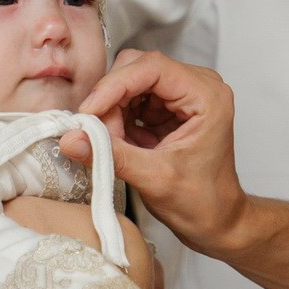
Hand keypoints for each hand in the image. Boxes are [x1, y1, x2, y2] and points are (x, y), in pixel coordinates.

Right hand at [58, 50, 253, 256]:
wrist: (217, 220)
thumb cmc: (202, 202)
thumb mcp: (154, 179)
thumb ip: (112, 156)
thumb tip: (72, 139)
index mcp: (207, 96)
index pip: (152, 67)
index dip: (114, 85)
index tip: (88, 112)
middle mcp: (197, 86)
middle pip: (137, 69)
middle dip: (110, 98)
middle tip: (96, 133)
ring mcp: (181, 95)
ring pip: (129, 82)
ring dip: (110, 110)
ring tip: (110, 144)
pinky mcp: (167, 107)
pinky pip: (130, 99)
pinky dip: (115, 119)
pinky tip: (117, 143)